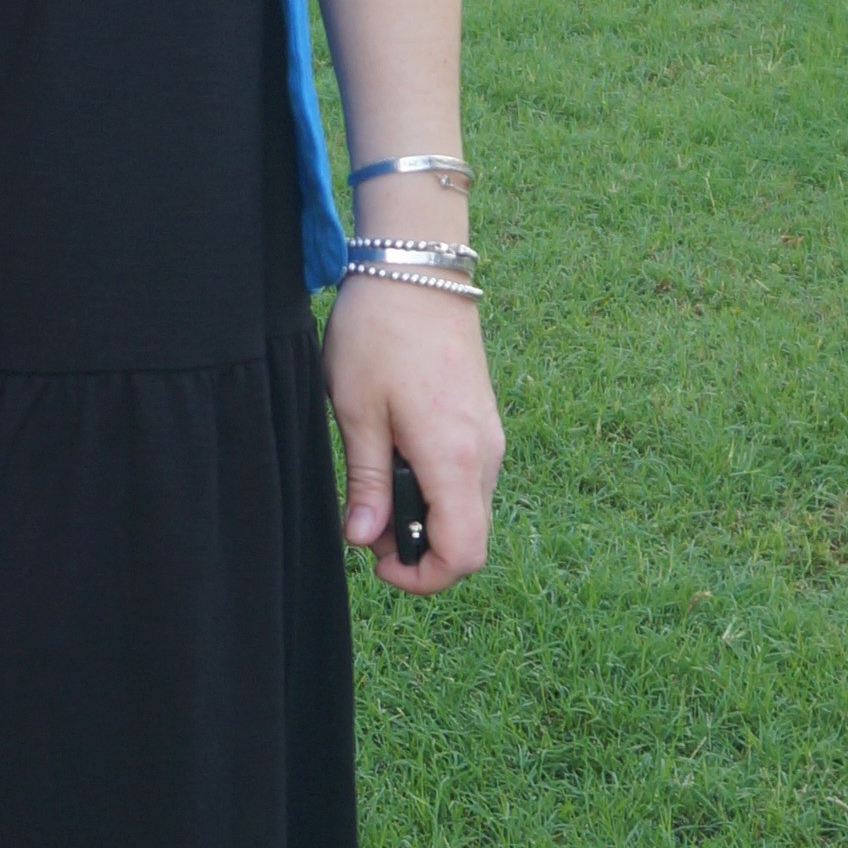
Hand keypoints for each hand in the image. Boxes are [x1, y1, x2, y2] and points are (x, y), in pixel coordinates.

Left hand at [321, 276, 502, 596]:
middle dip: (417, 549)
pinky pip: (468, 480)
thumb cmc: (379, 334)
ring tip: (375, 483)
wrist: (418, 270)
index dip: (420, 576)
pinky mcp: (483, 422)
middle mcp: (485, 455)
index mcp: (455, 458)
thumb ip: (368, 481)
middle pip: (469, 539)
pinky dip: (436, 490)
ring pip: (468, 510)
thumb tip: (366, 539)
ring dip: (425, 517)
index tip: (375, 559)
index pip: (462, 554)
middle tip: (365, 521)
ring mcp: (490, 437)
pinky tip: (397, 458)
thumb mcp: (357, 411)